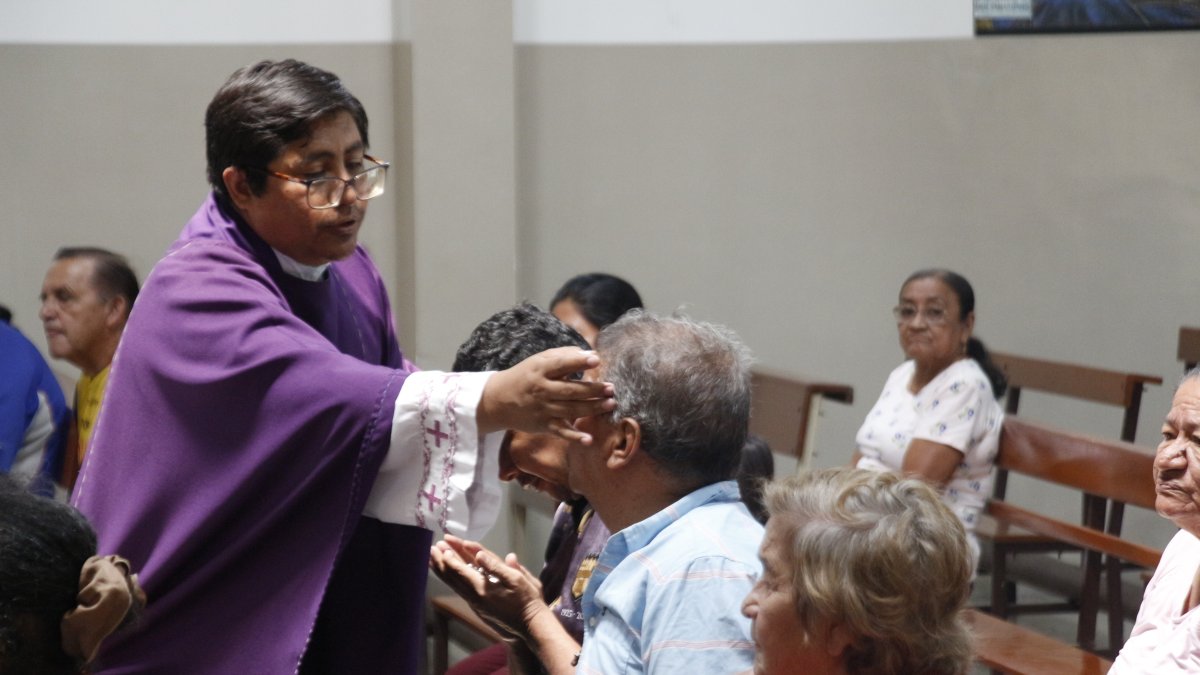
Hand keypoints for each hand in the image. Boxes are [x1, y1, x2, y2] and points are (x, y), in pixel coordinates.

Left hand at [428, 535, 547, 640]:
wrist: (530, 627)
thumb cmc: (528, 601)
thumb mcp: (517, 580)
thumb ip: (498, 566)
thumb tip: (480, 555)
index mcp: (484, 588)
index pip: (463, 570)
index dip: (451, 558)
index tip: (443, 547)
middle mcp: (476, 596)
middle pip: (454, 576)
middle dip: (442, 561)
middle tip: (432, 548)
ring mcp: (475, 603)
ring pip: (454, 584)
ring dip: (443, 570)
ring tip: (431, 559)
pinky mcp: (478, 607)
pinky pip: (459, 590)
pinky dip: (450, 580)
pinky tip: (446, 575)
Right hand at [477, 347, 615, 443]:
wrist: (498, 400)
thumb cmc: (525, 376)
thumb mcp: (539, 361)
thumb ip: (564, 356)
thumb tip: (591, 354)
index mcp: (540, 370)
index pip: (561, 364)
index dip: (579, 362)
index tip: (596, 360)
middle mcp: (542, 390)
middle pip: (571, 390)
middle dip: (593, 390)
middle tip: (611, 388)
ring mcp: (543, 409)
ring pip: (571, 410)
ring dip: (592, 408)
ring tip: (610, 404)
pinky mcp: (543, 425)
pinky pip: (561, 432)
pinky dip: (574, 437)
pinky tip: (589, 440)